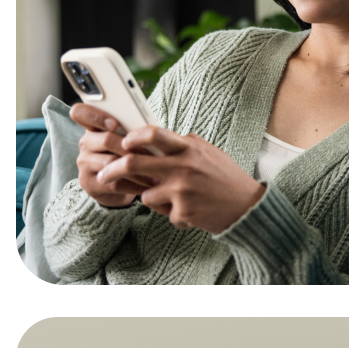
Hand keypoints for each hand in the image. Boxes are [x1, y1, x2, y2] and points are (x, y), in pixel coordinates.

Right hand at [70, 102, 163, 208]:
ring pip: (110, 163)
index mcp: (94, 126)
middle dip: (131, 147)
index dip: (96, 116)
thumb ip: (131, 130)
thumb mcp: (130, 140)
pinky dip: (133, 185)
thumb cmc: (130, 156)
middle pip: (105, 139)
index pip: (80, 112)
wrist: (122, 186)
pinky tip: (148, 186)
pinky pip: (112, 183)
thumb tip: (146, 127)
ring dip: (136, 168)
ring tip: (156, 172)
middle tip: (153, 154)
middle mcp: (85, 143)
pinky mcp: (88, 184)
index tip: (115, 124)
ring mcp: (84, 164)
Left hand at [96, 125, 266, 233]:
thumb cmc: (224, 178)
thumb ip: (183, 145)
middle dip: (112, 170)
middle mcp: (183, 167)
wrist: (246, 207)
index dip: (132, 138)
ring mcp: (181, 190)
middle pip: (134, 164)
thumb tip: (155, 137)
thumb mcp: (207, 152)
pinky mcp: (182, 211)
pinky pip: (162, 212)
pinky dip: (171, 213)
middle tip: (103, 175)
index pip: (153, 134)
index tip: (122, 143)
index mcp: (189, 148)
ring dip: (153, 198)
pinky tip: (190, 210)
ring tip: (176, 199)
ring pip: (145, 194)